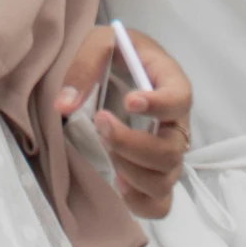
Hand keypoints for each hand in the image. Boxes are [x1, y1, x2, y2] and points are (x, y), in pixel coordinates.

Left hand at [57, 25, 192, 218]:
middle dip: (131, 144)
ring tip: (106, 151)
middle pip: (171, 150)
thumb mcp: (99, 43)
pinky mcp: (155, 175)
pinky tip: (118, 184)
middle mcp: (176, 122)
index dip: (160, 105)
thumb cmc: (114, 53)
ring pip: (165, 179)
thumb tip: (64, 105)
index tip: (129, 101)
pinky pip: (160, 203)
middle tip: (100, 123)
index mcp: (171, 83)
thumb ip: (84, 67)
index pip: (181, 98)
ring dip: (131, 171)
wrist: (114, 67)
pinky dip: (140, 202)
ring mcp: (168, 152)